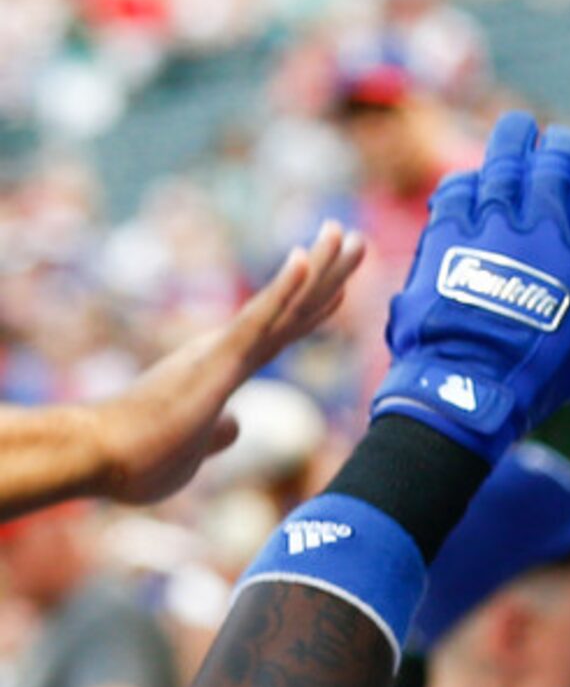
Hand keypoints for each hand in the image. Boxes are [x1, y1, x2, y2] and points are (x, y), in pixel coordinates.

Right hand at [87, 222, 363, 506]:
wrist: (97, 455)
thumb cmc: (138, 456)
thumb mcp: (194, 448)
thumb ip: (217, 434)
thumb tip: (236, 426)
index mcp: (222, 369)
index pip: (278, 333)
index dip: (311, 307)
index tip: (340, 282)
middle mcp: (223, 351)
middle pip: (289, 310)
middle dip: (326, 274)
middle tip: (355, 237)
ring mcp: (220, 352)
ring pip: (281, 305)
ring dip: (315, 268)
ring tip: (342, 230)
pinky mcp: (214, 361)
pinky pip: (255, 321)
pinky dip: (282, 292)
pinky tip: (305, 260)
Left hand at [374, 113, 569, 458]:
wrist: (468, 383)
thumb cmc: (539, 377)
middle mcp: (541, 226)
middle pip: (555, 164)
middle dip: (562, 148)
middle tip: (562, 140)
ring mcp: (492, 221)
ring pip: (506, 159)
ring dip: (515, 140)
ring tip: (519, 128)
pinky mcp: (448, 226)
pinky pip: (461, 184)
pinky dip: (471, 178)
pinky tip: (477, 177)